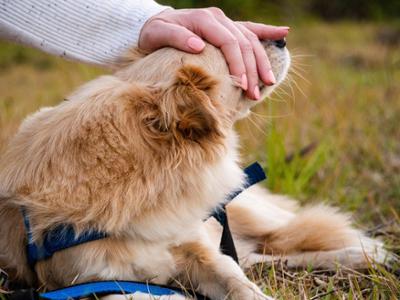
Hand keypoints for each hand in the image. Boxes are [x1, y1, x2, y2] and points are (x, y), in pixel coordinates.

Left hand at [139, 7, 288, 99]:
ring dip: (262, 62)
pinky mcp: (227, 27)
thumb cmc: (154, 33)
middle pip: (244, 44)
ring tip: (269, 82)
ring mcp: (225, 22)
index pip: (229, 42)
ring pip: (251, 39)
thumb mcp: (157, 34)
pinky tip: (283, 34)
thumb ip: (176, 38)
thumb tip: (198, 45)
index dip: (238, 64)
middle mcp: (218, 19)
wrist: (155, 24)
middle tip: (255, 94)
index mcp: (204, 19)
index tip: (242, 86)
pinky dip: (267, 31)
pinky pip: (251, 28)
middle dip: (252, 70)